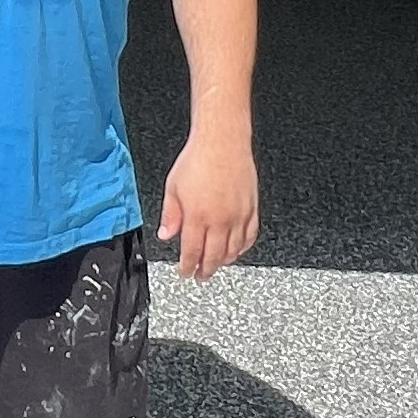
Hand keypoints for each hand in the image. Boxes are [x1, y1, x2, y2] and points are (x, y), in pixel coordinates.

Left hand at [156, 130, 257, 279]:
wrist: (223, 142)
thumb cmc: (198, 160)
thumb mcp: (173, 188)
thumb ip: (170, 215)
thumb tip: (165, 234)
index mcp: (197, 216)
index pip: (192, 252)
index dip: (187, 266)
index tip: (184, 272)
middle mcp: (220, 219)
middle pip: (214, 256)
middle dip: (205, 270)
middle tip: (200, 275)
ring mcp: (239, 215)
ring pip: (234, 250)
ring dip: (223, 262)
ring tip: (215, 265)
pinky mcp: (252, 208)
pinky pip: (250, 236)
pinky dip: (243, 248)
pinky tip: (236, 250)